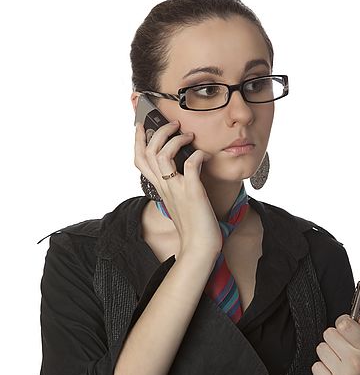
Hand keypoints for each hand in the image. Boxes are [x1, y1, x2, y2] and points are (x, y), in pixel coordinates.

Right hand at [134, 121, 221, 256]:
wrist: (199, 249)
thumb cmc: (193, 227)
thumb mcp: (180, 203)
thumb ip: (178, 186)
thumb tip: (186, 168)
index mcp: (160, 189)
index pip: (140, 160)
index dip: (138, 141)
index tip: (142, 126)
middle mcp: (165, 187)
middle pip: (148, 153)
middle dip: (158, 132)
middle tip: (173, 125)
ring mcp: (177, 189)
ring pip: (162, 156)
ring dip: (174, 140)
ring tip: (188, 135)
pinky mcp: (193, 192)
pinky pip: (191, 166)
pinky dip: (197, 155)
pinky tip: (204, 155)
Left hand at [311, 314, 359, 374]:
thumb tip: (356, 318)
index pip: (344, 324)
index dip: (341, 323)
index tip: (344, 328)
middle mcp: (357, 363)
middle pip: (329, 334)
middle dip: (333, 339)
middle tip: (341, 349)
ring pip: (320, 349)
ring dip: (327, 354)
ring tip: (338, 362)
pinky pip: (316, 367)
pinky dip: (322, 369)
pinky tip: (332, 373)